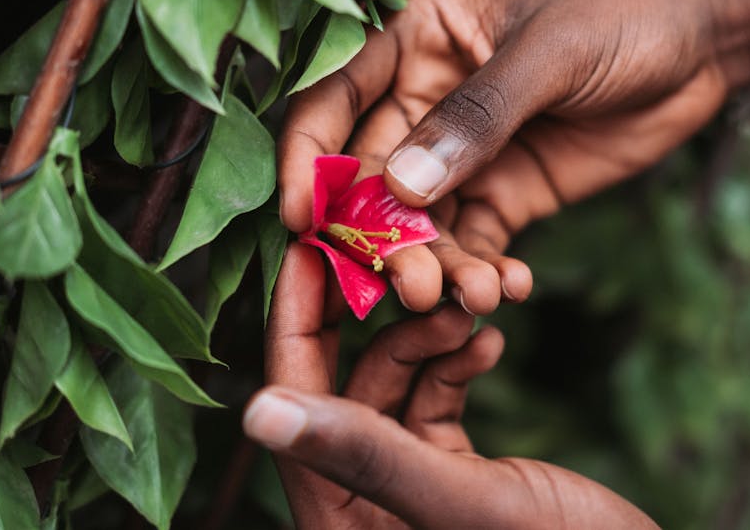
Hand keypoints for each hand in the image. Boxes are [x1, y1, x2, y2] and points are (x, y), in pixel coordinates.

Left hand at [245, 242, 658, 528]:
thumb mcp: (456, 503)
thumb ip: (365, 455)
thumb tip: (258, 411)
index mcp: (339, 522)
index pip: (294, 406)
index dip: (295, 323)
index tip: (307, 248)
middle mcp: (361, 504)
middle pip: (343, 386)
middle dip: (377, 320)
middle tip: (396, 258)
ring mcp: (407, 486)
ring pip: (396, 383)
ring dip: (433, 337)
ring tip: (472, 308)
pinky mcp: (453, 472)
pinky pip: (437, 397)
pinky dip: (460, 363)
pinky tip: (491, 341)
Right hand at [278, 0, 740, 315]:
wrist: (706, 35)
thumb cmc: (623, 7)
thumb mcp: (549, 52)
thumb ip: (476, 117)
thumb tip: (400, 187)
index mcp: (415, 37)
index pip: (335, 101)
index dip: (310, 160)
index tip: (302, 220)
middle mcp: (424, 98)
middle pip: (373, 177)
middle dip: (385, 236)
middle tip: (414, 286)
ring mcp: (465, 151)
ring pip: (423, 222)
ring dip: (436, 265)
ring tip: (472, 297)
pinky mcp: (507, 191)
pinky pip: (475, 241)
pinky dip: (481, 272)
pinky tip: (507, 288)